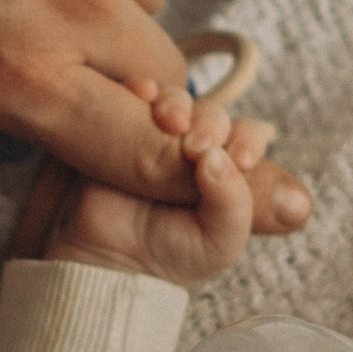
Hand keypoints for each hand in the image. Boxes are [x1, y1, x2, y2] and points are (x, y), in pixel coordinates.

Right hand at [0, 104, 311, 351]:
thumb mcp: (218, 243)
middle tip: (196, 147)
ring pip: (176, 101)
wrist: (104, 264)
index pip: (248, 137)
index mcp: (228, 171)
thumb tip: (224, 158)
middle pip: (213, 114)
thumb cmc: (169, 258)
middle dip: (211, 123)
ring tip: (167, 121)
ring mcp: (155, 134)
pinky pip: (132, 95)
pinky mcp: (119, 124)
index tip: (240, 160)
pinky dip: (139, 88)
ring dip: (177, 104)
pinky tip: (139, 95)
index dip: (247, 140)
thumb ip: (237, 205)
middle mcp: (195, 147)